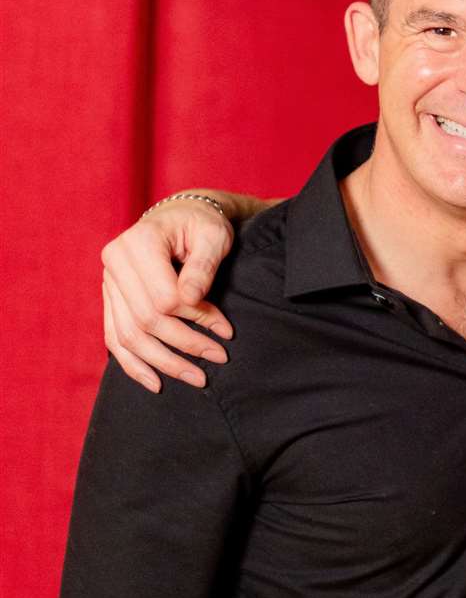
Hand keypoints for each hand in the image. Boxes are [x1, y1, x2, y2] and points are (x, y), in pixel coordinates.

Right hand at [102, 198, 235, 391]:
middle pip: (145, 321)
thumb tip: (191, 300)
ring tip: (197, 378)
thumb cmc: (202, 224)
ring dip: (162, 363)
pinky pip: (114, 338)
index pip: (164, 298)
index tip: (226, 330)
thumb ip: (203, 266)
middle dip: (184, 346)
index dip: (196, 318)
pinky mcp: (110, 298)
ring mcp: (108, 283)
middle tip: (219, 359)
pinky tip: (155, 382)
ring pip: (127, 336)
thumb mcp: (213, 235)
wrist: (181, 215)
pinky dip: (133, 363)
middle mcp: (114, 263)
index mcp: (138, 244)